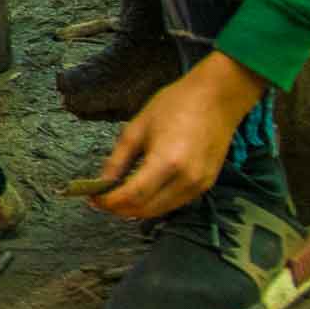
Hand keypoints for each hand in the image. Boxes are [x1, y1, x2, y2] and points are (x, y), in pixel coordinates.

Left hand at [92, 51, 266, 219]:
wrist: (217, 98)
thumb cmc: (174, 106)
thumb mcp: (137, 128)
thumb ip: (117, 160)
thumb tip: (102, 183)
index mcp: (166, 162)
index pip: (132, 196)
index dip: (109, 202)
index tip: (92, 198)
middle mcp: (185, 180)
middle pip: (145, 209)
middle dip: (119, 209)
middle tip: (101, 200)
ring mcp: (199, 185)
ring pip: (160, 210)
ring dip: (136, 209)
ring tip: (117, 198)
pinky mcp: (206, 185)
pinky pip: (175, 203)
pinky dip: (155, 203)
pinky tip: (142, 194)